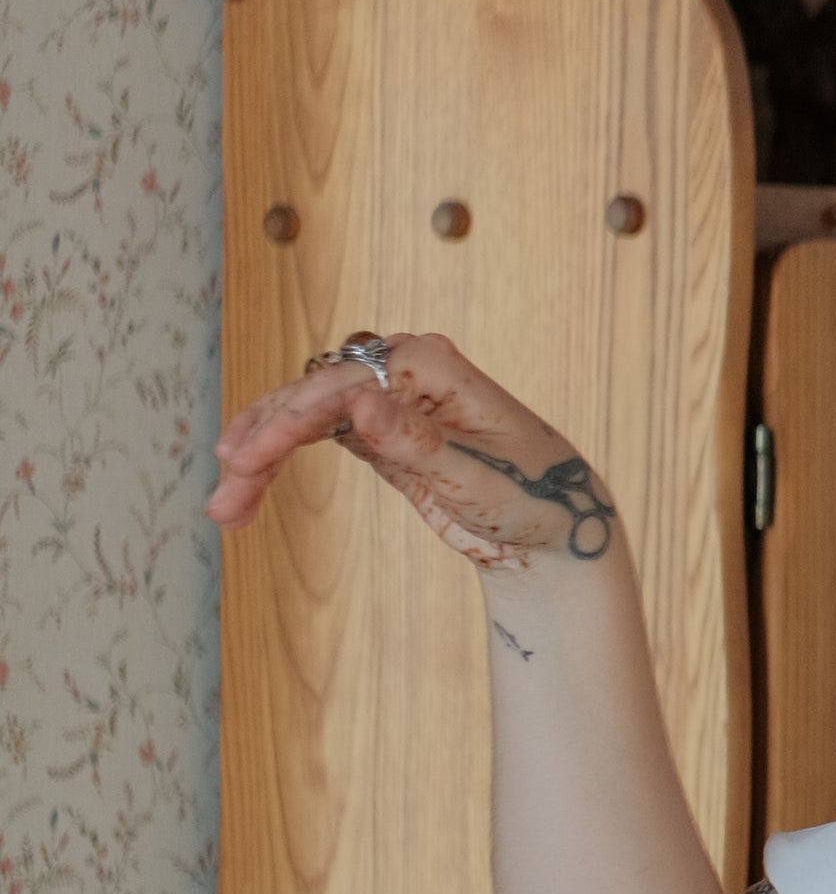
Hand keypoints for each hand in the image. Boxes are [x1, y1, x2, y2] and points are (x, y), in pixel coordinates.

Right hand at [208, 332, 617, 574]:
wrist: (552, 527)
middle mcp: (403, 372)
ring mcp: (385, 400)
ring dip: (260, 455)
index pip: (342, 381)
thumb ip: (417, 441)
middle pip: (311, 394)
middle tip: (226, 487)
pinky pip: (313, 437)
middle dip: (264, 439)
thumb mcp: (476, 477)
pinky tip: (246, 491)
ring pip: (302, 416)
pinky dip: (278, 463)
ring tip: (224, 505)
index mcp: (432, 366)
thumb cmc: (532, 497)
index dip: (291, 416)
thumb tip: (360, 402)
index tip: (251, 456)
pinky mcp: (377, 432)